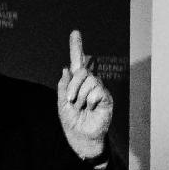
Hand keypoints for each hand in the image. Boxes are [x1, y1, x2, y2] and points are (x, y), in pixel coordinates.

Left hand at [57, 30, 111, 160]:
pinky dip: (90, 101)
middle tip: (70, 101)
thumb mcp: (62, 104)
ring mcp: (98, 89)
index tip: (75, 32)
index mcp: (76, 83)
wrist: (80, 137)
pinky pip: (97, 91)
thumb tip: (67, 68)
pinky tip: (90, 109)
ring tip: (81, 108)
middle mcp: (89, 83)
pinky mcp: (106, 97)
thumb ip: (63, 86)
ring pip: (89, 81)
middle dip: (72, 86)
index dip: (76, 47)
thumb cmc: (71, 121)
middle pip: (82, 71)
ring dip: (80, 97)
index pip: (77, 62)